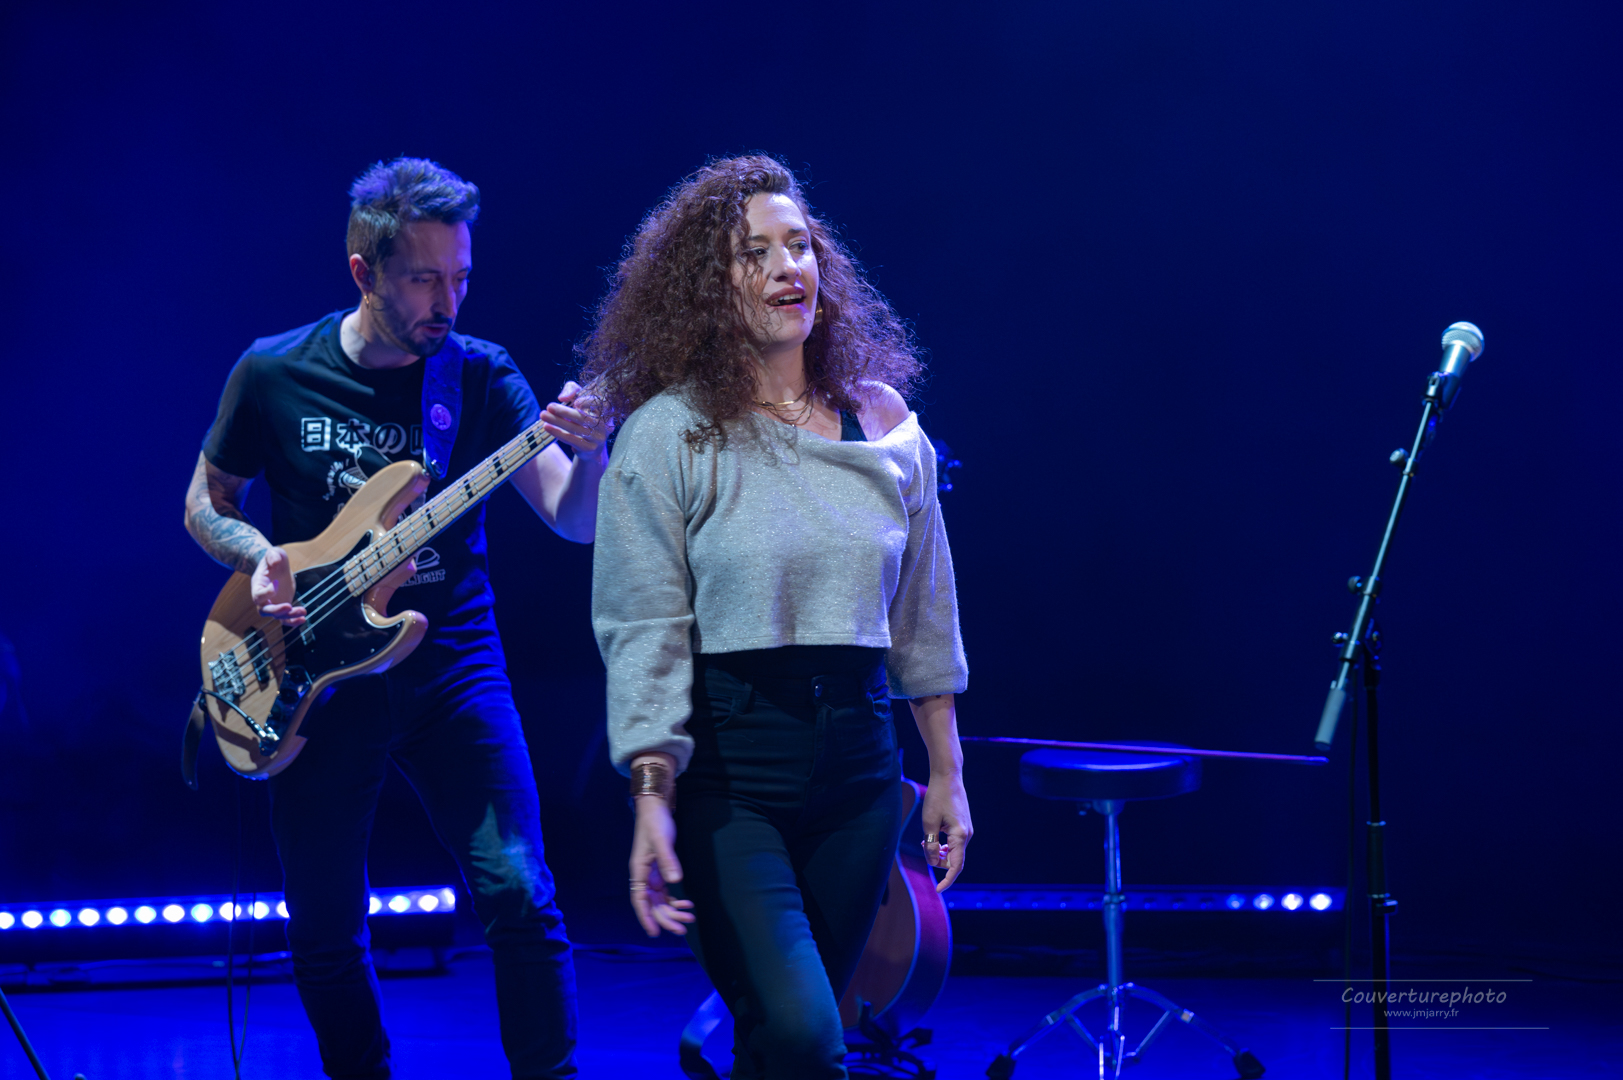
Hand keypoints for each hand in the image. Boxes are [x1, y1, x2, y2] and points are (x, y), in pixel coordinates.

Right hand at [251, 547, 307, 626]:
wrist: (276, 567)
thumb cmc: (273, 559)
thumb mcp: (273, 553)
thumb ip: (272, 556)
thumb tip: (275, 561)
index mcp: (257, 586)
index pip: (258, 595)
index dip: (267, 592)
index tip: (276, 584)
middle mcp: (263, 599)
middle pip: (265, 611)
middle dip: (277, 611)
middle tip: (288, 606)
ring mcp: (272, 604)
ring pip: (277, 616)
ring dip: (290, 617)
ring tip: (303, 612)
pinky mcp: (282, 606)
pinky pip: (285, 619)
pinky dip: (293, 622)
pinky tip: (303, 619)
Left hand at [542, 381, 607, 458]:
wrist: (591, 445)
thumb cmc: (583, 414)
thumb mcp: (579, 397)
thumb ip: (572, 390)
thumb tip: (562, 398)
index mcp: (604, 410)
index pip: (597, 404)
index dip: (586, 402)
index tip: (574, 402)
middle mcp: (604, 424)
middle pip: (583, 417)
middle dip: (564, 412)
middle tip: (549, 406)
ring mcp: (598, 438)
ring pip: (576, 429)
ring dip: (557, 422)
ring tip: (543, 415)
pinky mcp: (590, 448)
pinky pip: (572, 440)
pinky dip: (558, 433)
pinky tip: (547, 427)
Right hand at [629, 795, 694, 935]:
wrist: (655, 808)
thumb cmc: (655, 823)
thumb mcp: (661, 840)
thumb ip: (668, 860)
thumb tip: (675, 881)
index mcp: (639, 871)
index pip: (639, 900)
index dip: (646, 917)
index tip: (655, 933)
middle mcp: (643, 876)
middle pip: (652, 905)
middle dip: (666, 918)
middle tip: (683, 929)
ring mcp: (651, 875)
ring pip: (660, 901)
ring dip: (673, 911)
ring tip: (690, 918)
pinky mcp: (660, 871)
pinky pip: (665, 893)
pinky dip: (675, 901)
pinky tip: (687, 905)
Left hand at [920, 773, 972, 891]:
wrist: (948, 777)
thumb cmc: (937, 797)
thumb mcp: (928, 823)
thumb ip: (930, 845)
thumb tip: (932, 862)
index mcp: (960, 836)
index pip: (956, 866)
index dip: (947, 880)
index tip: (938, 890)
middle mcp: (967, 835)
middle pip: (953, 859)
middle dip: (937, 860)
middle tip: (922, 845)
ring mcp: (967, 830)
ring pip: (953, 851)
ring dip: (939, 852)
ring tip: (924, 840)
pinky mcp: (963, 825)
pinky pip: (954, 842)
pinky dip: (943, 844)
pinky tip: (933, 836)